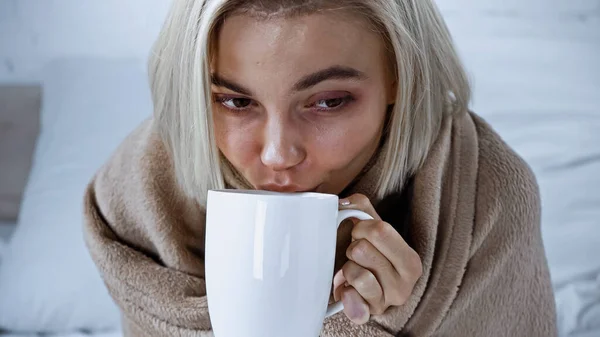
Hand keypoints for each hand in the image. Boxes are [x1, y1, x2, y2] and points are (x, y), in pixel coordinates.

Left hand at [333, 193, 422, 324]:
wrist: (361, 291)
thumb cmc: (368, 256)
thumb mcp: (370, 228)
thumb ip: (361, 208)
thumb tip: (344, 202)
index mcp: (410, 260)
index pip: (379, 230)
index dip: (360, 228)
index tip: (360, 235)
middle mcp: (404, 284)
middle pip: (362, 250)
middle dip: (352, 248)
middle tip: (357, 256)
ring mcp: (387, 302)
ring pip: (355, 273)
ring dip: (347, 269)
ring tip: (352, 272)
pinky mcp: (368, 314)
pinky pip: (351, 300)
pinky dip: (344, 292)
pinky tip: (347, 289)